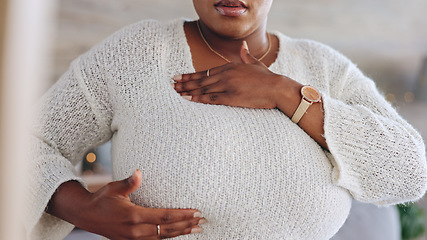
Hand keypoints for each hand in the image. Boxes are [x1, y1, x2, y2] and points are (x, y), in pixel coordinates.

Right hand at [48, 170, 204, 239]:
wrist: (85, 215)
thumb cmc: (102, 198)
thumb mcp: (115, 188)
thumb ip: (129, 182)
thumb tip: (139, 172)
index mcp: (134, 216)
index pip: (164, 217)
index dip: (182, 215)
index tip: (197, 212)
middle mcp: (135, 230)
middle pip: (168, 230)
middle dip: (187, 225)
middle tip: (203, 221)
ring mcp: (133, 238)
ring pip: (163, 237)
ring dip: (181, 233)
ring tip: (197, 229)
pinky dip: (169, 238)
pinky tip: (179, 234)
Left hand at [173, 41, 296, 108]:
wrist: (276, 88)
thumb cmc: (267, 78)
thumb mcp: (255, 64)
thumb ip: (246, 55)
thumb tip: (243, 45)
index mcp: (230, 67)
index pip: (205, 71)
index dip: (190, 75)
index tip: (179, 77)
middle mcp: (226, 74)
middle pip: (200, 80)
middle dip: (185, 83)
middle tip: (172, 86)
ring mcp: (228, 85)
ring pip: (203, 89)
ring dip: (188, 91)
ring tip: (176, 93)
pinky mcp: (231, 97)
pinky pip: (211, 98)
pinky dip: (198, 99)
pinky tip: (188, 99)